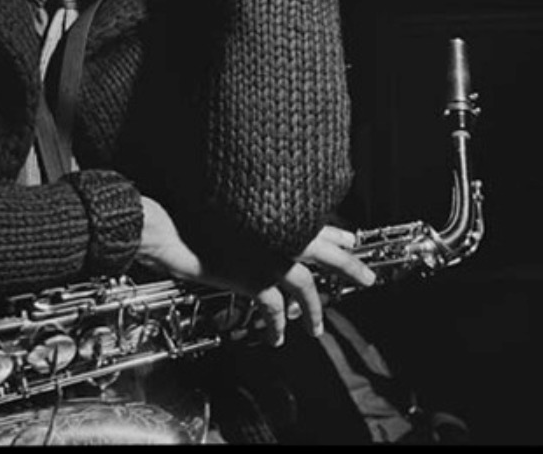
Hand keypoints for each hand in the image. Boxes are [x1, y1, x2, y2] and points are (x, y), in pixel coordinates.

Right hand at [136, 197, 375, 346]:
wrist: (175, 230)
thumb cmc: (196, 211)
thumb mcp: (231, 205)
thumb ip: (254, 216)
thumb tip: (264, 225)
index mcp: (275, 211)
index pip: (314, 222)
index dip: (335, 234)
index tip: (350, 240)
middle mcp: (278, 231)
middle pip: (325, 252)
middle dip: (349, 266)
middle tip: (368, 278)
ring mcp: (269, 256)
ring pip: (305, 287)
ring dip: (313, 310)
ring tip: (316, 328)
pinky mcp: (255, 278)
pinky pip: (274, 309)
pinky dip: (277, 325)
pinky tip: (277, 337)